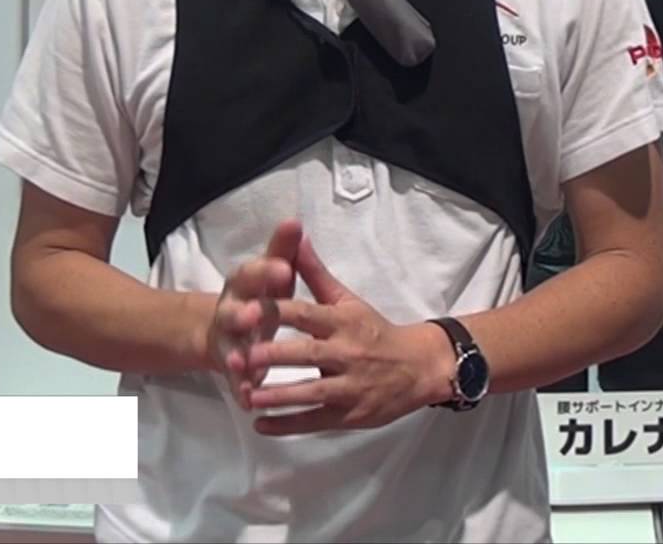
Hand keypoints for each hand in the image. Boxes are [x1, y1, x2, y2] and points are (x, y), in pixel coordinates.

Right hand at [208, 220, 300, 396]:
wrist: (223, 330)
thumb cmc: (260, 295)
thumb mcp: (272, 270)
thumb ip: (283, 250)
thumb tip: (295, 221)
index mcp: (244, 284)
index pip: (251, 273)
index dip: (265, 271)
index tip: (283, 267)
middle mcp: (231, 311)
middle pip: (234, 311)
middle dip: (243, 313)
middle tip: (254, 314)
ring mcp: (229, 343)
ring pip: (231, 349)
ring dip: (237, 357)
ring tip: (243, 364)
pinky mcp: (232, 371)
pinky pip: (237, 383)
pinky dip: (242, 390)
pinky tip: (248, 400)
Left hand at [233, 235, 454, 435]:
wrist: (418, 366)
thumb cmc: (375, 331)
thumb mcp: (347, 300)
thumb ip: (315, 274)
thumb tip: (296, 237)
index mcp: (342, 322)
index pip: (307, 314)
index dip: (278, 312)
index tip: (248, 310)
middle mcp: (347, 353)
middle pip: (308, 354)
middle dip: (276, 356)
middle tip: (244, 356)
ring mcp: (350, 387)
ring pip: (312, 392)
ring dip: (279, 395)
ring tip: (248, 396)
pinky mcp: (350, 415)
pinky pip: (316, 421)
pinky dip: (288, 426)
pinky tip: (261, 425)